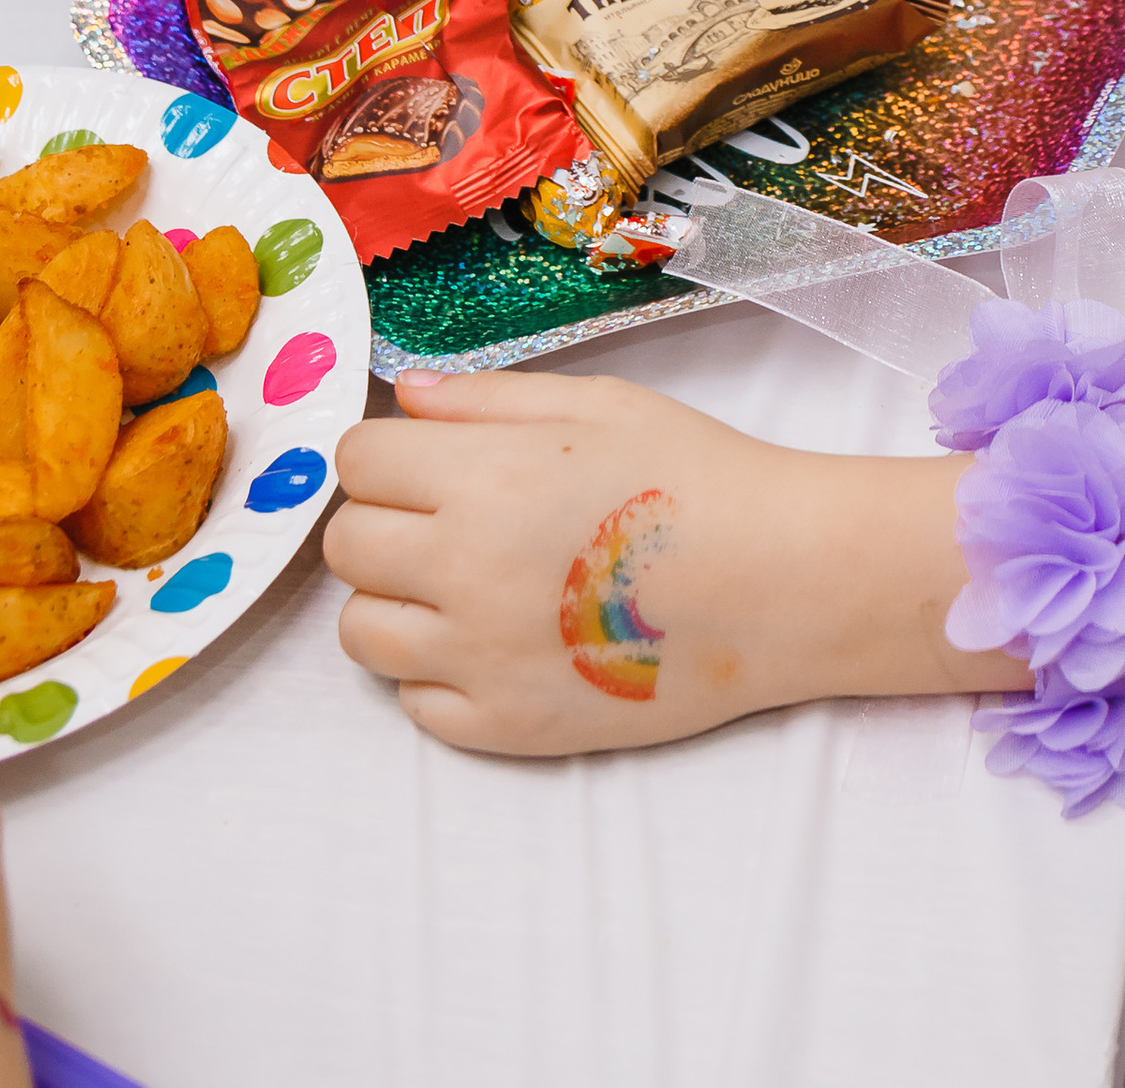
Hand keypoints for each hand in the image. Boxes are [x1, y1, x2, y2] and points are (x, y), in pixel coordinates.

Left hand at [325, 368, 943, 756]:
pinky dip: (438, 671)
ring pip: (361, 632)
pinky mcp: (502, 727)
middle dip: (384, 521)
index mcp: (482, 478)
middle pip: (347, 545)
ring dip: (397, 599)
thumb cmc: (696, 474)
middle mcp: (461, 570)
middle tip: (449, 518)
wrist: (777, 580)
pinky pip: (414, 701)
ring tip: (467, 582)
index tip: (427, 460)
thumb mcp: (597, 404)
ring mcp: (477, 659)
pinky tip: (499, 639)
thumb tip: (403, 399)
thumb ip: (486, 397)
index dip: (387, 454)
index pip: (357, 462)